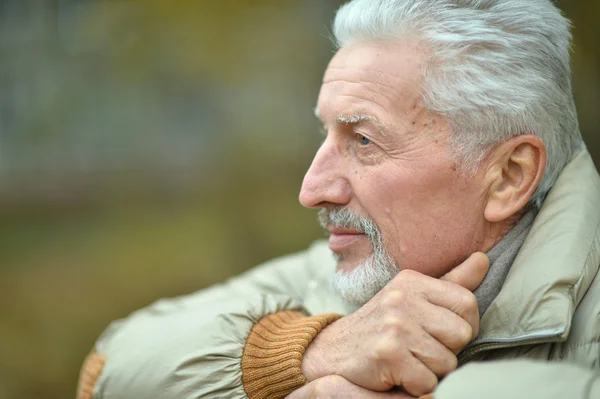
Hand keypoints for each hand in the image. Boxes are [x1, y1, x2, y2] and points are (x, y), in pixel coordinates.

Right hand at [302, 252, 488, 396]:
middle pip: (462, 334)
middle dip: (447, 351)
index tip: (440, 333)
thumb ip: (451, 282)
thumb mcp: (412, 297)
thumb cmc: (381, 325)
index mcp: (411, 281)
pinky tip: (398, 374)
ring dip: (431, 371)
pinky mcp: (387, 353)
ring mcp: (394, 325)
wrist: (332, 350)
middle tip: (420, 349)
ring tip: (407, 360)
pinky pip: (427, 382)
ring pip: (447, 362)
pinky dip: (416, 386)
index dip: (463, 325)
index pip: (467, 303)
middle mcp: (403, 299)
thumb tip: (483, 259)